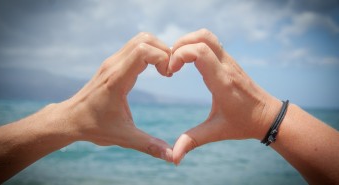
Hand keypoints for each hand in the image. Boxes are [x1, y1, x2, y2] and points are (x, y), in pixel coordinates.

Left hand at [59, 32, 172, 161]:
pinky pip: (134, 47)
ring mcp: (112, 62)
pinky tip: (153, 70)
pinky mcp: (112, 63)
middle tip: (170, 71)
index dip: (163, 57)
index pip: (143, 50)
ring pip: (140, 40)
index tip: (169, 75)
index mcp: (117, 79)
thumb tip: (172, 157)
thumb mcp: (124, 137)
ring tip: (164, 70)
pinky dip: (149, 52)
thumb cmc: (94, 127)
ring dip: (157, 49)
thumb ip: (149, 145)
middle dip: (164, 50)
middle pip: (144, 39)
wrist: (70, 119)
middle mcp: (114, 65)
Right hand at [169, 29, 281, 164]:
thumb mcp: (216, 132)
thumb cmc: (243, 123)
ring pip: (207, 35)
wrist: (268, 116)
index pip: (200, 52)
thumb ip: (192, 142)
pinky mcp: (229, 60)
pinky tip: (188, 61)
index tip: (171, 71)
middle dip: (180, 44)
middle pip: (202, 36)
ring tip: (177, 59)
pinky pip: (211, 42)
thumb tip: (173, 158)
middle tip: (171, 62)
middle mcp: (226, 66)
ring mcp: (229, 61)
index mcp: (222, 81)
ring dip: (188, 41)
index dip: (179, 55)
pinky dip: (195, 44)